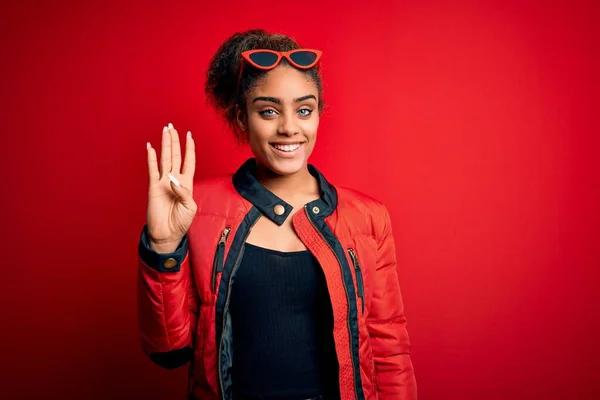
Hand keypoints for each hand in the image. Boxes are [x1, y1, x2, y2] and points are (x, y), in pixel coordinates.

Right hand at [146, 123, 196, 252]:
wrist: (167, 234)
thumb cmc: (181, 222)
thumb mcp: (190, 207)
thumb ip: (184, 192)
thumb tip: (173, 179)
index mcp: (187, 183)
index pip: (189, 161)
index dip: (190, 148)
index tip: (190, 135)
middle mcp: (175, 179)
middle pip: (175, 155)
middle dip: (174, 141)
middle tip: (172, 126)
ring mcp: (163, 182)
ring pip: (164, 159)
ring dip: (165, 144)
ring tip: (165, 130)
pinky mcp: (153, 187)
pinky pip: (152, 169)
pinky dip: (151, 158)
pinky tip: (150, 147)